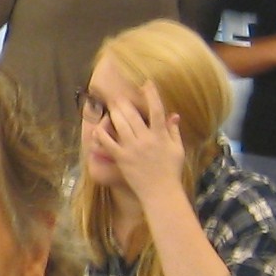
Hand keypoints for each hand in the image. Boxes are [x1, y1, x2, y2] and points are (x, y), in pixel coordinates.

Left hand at [98, 82, 190, 198]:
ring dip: (115, 113)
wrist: (161, 192)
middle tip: (119, 95)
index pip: (156, 110)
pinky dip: (102, 134)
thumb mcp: (177, 149)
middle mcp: (146, 139)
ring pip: (121, 125)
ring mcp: (133, 149)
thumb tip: (174, 116)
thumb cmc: (171, 171)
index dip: (151, 94)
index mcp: (161, 135)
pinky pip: (109, 143)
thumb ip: (174, 131)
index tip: (147, 84)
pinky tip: (98, 128)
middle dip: (125, 102)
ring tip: (111, 106)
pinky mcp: (122, 158)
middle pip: (134, 115)